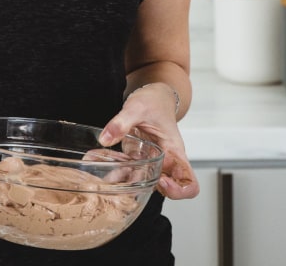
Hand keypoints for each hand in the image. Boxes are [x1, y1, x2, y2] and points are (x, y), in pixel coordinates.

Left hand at [98, 84, 198, 199]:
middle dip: (142, 190)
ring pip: (142, 181)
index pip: (189, 184)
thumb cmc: (156, 101)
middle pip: (164, 190)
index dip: (178, 190)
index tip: (161, 182)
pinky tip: (97, 162)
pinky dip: (114, 168)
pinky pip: (128, 169)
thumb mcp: (138, 108)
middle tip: (121, 185)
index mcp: (175, 152)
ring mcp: (152, 161)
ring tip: (103, 178)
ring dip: (123, 181)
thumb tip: (106, 139)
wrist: (154, 95)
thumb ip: (122, 123)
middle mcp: (166, 161)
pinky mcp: (139, 157)